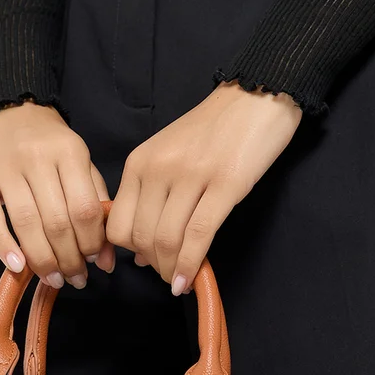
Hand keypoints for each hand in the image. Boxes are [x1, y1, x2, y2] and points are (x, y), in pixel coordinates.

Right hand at [0, 100, 114, 287]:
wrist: (8, 107)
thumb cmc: (49, 144)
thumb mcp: (80, 163)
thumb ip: (96, 206)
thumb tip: (106, 259)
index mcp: (69, 152)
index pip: (84, 209)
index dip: (92, 243)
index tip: (94, 262)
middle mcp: (36, 158)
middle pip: (56, 222)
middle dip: (69, 259)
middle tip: (75, 278)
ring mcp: (4, 168)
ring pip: (26, 224)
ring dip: (42, 260)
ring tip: (53, 279)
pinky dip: (4, 246)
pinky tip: (18, 266)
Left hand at [106, 83, 301, 293]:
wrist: (256, 94)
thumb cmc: (212, 130)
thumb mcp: (167, 156)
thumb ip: (149, 198)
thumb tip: (139, 253)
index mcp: (139, 162)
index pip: (118, 224)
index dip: (128, 254)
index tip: (144, 263)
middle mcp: (159, 169)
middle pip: (141, 237)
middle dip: (153, 265)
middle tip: (167, 275)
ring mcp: (191, 177)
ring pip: (168, 240)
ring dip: (171, 269)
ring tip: (179, 280)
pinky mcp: (225, 185)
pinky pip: (199, 235)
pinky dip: (191, 265)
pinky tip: (189, 280)